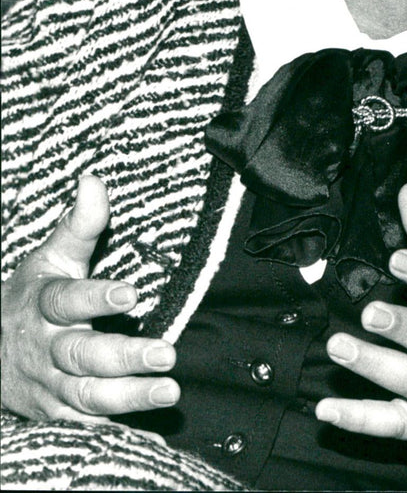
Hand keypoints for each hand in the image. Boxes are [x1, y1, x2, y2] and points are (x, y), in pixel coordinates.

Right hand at [1, 175, 179, 423]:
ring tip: (169, 392)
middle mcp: (47, 349)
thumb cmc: (33, 296)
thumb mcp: (53, 257)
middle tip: (167, 353)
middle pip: (83, 356)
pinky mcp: (58, 414)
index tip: (132, 291)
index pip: (69, 301)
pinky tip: (151, 427)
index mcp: (45, 306)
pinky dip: (115, 428)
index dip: (98, 298)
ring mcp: (50, 386)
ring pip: (87, 396)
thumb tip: (93, 180)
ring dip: (129, 398)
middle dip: (125, 357)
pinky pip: (87, 424)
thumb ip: (79, 224)